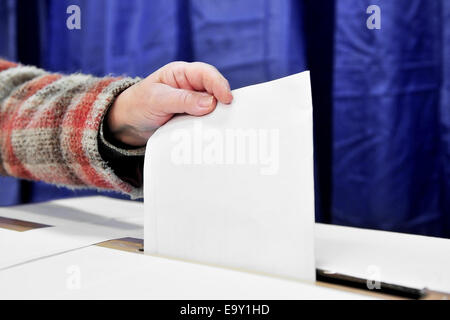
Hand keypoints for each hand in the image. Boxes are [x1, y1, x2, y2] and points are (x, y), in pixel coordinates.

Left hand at [106, 61, 232, 146]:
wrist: (127, 125)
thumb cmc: (138, 105)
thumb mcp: (157, 100)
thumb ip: (183, 100)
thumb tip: (211, 103)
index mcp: (182, 74)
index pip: (206, 74)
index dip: (219, 85)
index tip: (227, 100)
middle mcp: (191, 87)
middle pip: (215, 91)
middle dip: (223, 103)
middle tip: (232, 117)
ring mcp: (193, 105)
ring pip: (213, 109)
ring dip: (218, 118)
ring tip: (226, 128)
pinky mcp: (193, 121)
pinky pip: (206, 123)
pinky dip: (211, 128)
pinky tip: (215, 136)